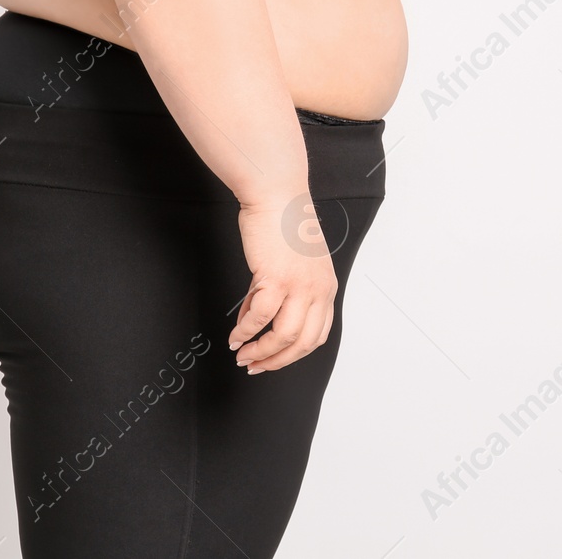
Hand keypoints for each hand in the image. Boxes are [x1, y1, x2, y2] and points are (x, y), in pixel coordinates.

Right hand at [228, 192, 337, 373]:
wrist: (277, 195)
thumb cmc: (284, 224)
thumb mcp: (296, 264)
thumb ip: (284, 293)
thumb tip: (256, 320)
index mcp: (327, 288)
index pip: (317, 336)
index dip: (293, 355)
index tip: (273, 360)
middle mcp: (318, 290)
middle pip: (302, 343)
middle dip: (276, 361)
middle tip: (254, 366)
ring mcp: (299, 285)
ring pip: (282, 336)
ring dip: (259, 351)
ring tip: (242, 353)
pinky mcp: (276, 278)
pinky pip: (259, 317)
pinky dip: (245, 331)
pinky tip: (235, 334)